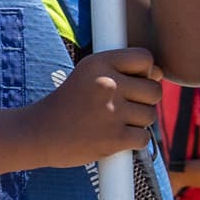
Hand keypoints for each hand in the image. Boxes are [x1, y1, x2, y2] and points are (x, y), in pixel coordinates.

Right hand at [29, 47, 161, 167]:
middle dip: (143, 101)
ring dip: (137, 122)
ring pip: (150, 115)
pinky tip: (113, 138)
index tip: (129, 82)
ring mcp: (111, 111)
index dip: (144, 71)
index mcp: (98, 63)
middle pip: (154, 90)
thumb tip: (161, 74)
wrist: (38, 133)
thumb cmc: (68, 104)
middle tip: (120, 107)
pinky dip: (133, 142)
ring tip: (112, 122)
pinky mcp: (114, 138)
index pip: (145, 58)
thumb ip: (123, 71)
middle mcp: (106, 84)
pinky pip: (144, 138)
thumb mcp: (87, 76)